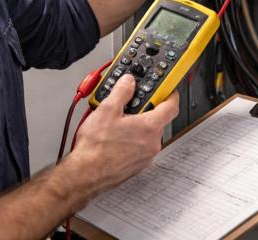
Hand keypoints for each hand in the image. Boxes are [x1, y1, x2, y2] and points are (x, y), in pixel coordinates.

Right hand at [67, 74, 178, 193]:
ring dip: (137, 125)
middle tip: (130, 103)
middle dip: (145, 109)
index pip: (172, 105)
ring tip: (116, 121)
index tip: (165, 87)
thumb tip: (128, 82)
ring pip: (147, 134)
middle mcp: (153, 143)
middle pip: (158, 119)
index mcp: (150, 127)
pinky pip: (139, 146)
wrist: (85, 175)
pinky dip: (132, 139)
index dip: (169, 93)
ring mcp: (146, 156)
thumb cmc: (96, 148)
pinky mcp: (136, 166)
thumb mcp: (107, 109)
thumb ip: (121, 91)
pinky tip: (114, 137)